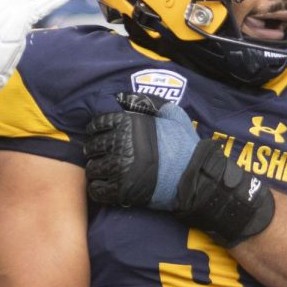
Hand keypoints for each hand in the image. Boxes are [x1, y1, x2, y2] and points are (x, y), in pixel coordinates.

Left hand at [84, 93, 200, 209]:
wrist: (193, 175)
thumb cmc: (184, 145)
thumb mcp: (172, 114)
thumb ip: (149, 104)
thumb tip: (126, 96)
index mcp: (130, 123)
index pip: (98, 124)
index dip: (96, 130)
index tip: (99, 136)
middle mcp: (121, 143)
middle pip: (92, 147)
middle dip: (95, 151)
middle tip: (102, 156)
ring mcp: (120, 167)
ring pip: (92, 168)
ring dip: (97, 170)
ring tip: (105, 172)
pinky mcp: (121, 189)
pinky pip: (97, 190)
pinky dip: (98, 189)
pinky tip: (106, 187)